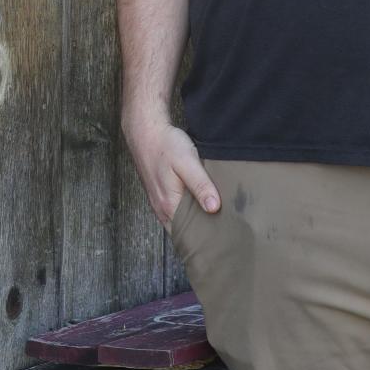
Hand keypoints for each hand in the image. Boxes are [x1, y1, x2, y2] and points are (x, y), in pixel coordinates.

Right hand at [123, 113, 220, 227]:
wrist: (145, 131)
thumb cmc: (165, 145)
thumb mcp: (187, 162)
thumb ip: (200, 185)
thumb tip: (214, 208)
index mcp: (169, 205)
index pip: (188, 235)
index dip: (205, 238)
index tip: (223, 238)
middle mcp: (162, 209)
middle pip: (183, 231)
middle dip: (201, 232)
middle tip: (224, 231)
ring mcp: (158, 203)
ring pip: (178, 221)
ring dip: (194, 222)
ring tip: (215, 220)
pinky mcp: (159, 194)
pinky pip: (174, 211)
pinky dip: (186, 212)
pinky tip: (198, 204)